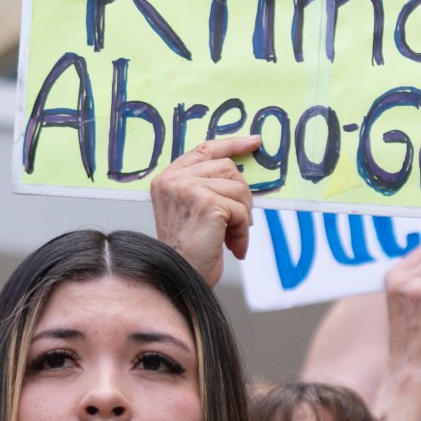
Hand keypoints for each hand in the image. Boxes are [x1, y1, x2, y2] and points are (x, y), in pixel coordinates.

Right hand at [149, 136, 259, 284]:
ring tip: (232, 238)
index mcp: (168, 178)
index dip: (231, 144)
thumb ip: (206, 188)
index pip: (204, 150)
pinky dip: (243, 231)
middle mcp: (174, 179)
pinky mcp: (206, 203)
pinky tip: (233, 247)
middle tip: (238, 223)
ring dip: (243, 217)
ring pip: (238, 188)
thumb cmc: (187, 252)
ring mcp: (188, 188)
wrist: (177, 278)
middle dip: (241, 197)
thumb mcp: (192, 212)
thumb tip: (240, 176)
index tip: (253, 143)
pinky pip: (240, 210)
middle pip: (228, 168)